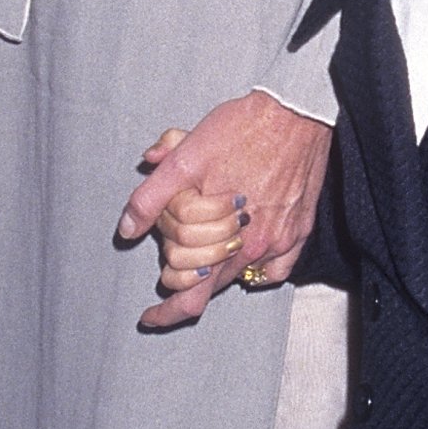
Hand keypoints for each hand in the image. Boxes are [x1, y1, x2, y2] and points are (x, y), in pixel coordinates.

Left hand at [118, 94, 331, 331]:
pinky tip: (243, 255)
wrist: (294, 112)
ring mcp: (279, 241)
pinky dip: (256, 269)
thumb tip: (128, 228)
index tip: (149, 316)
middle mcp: (251, 245)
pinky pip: (275, 270)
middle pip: (212, 288)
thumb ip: (152, 197)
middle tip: (174, 260)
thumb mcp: (185, 157)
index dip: (166, 310)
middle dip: (187, 281)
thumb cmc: (241, 129)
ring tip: (204, 255)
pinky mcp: (299, 231)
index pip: (190, 295)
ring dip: (217, 272)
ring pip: (240, 277)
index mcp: (219, 234)